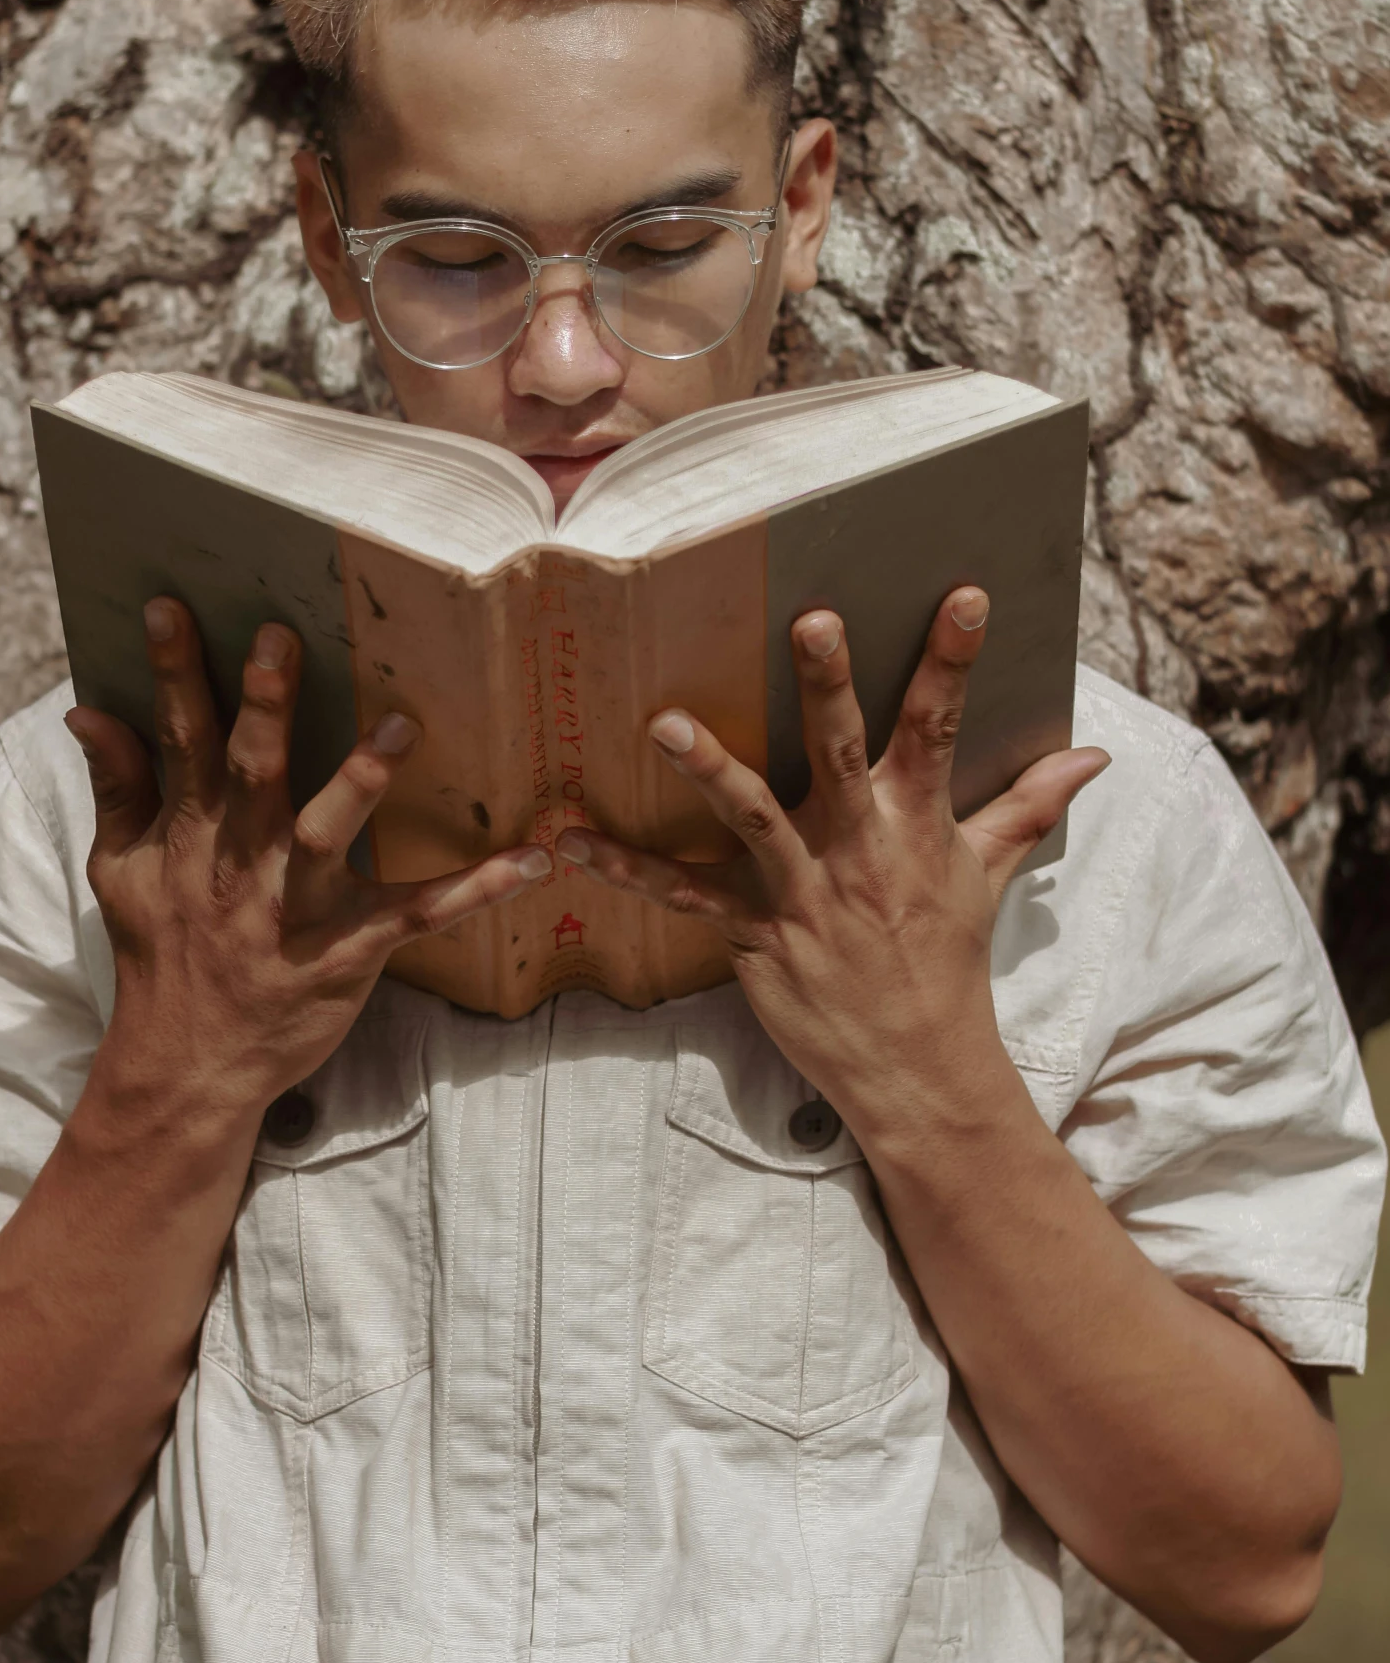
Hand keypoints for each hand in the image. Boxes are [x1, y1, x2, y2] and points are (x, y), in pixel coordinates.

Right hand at [66, 598, 548, 1118]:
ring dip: (363, 780)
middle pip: (252, 771)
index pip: (178, 739)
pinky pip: (420, 917)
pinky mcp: (351, 951)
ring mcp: (297, 908)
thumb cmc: (161, 956)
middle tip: (282, 638)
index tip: (170, 606)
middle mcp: (242, 862)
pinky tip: (534, 862)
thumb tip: (86, 712)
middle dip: (263, 706)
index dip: (172, 673)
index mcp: (191, 833)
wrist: (188, 1065)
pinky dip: (479, 891)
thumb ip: (117, 788)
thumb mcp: (120, 872)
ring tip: (402, 725)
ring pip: (330, 834)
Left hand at [556, 588, 1108, 1143]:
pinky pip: (683, 898)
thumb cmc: (946, 959)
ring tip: (663, 722)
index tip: (962, 596)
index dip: (953, 660)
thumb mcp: (991, 875)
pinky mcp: (756, 934)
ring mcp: (805, 892)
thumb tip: (1093, 757)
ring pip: (753, 817)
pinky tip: (568, 839)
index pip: (942, 727)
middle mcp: (862, 847)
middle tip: (810, 618)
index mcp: (917, 822)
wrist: (919, 1066)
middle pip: (844, 751)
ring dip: (708, 769)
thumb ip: (1029, 805)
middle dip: (829, 685)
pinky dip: (624, 869)